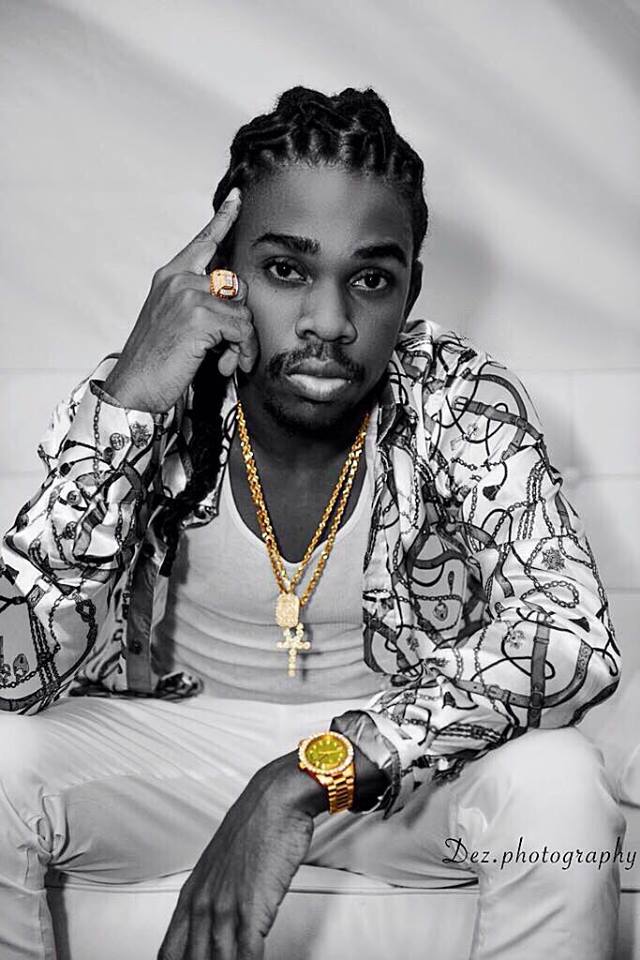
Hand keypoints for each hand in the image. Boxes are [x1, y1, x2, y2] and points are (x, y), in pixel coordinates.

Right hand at [104, 188, 258, 411]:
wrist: (135, 387)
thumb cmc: (155, 361)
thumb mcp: (173, 321)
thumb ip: (196, 301)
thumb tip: (232, 303)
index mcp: (170, 277)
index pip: (202, 242)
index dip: (222, 220)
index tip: (236, 198)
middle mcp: (179, 280)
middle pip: (237, 284)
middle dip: (241, 319)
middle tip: (234, 349)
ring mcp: (189, 295)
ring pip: (242, 311)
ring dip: (242, 342)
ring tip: (226, 362)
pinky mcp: (200, 317)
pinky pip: (241, 329)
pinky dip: (242, 351)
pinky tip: (227, 366)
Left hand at [158, 755, 318, 959]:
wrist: (275, 801)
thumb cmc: (253, 829)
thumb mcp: (221, 866)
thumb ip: (214, 898)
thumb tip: (213, 924)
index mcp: (191, 896)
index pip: (169, 953)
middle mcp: (204, 904)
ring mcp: (226, 908)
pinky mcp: (253, 908)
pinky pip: (247, 954)